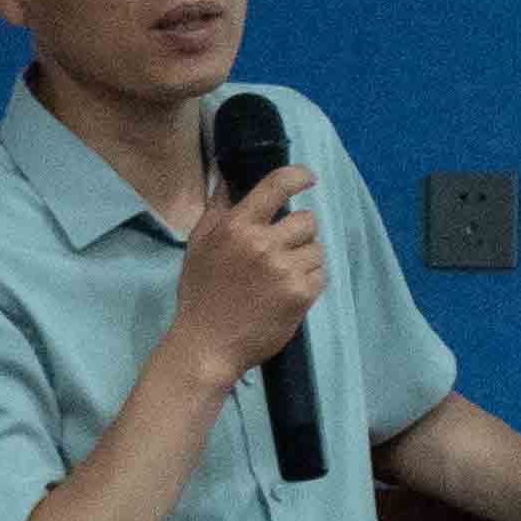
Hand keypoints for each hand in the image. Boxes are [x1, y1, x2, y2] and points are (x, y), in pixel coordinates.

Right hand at [166, 163, 324, 384]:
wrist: (208, 345)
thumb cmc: (202, 293)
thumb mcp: (199, 244)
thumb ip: (218, 208)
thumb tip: (228, 174)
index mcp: (237, 227)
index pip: (277, 186)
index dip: (298, 176)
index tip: (308, 178)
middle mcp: (263, 244)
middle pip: (306, 220)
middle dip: (297, 233)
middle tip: (280, 251)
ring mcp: (285, 269)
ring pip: (317, 248)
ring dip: (305, 259)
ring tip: (281, 276)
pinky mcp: (301, 294)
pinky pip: (321, 274)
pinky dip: (309, 281)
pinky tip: (287, 292)